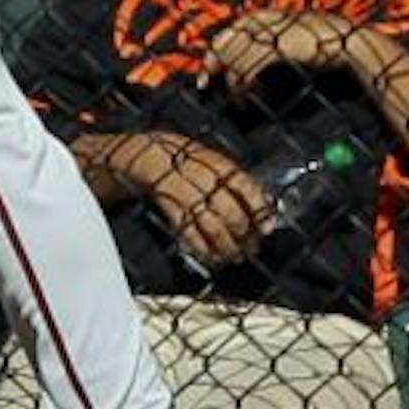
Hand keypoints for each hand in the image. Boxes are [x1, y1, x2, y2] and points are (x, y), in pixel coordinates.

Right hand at [130, 135, 272, 271]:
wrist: (141, 153)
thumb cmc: (181, 160)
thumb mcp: (208, 160)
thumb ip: (232, 180)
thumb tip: (263, 206)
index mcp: (212, 160)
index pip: (242, 184)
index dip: (257, 207)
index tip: (266, 226)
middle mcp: (198, 172)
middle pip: (228, 208)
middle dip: (243, 233)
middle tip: (251, 248)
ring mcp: (180, 187)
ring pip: (210, 223)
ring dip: (225, 245)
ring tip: (233, 255)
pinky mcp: (164, 203)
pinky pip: (187, 229)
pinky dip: (201, 247)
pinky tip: (210, 255)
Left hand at [200, 6, 358, 95]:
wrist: (353, 48)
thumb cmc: (326, 53)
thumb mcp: (295, 48)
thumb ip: (272, 52)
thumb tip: (246, 71)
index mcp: (271, 16)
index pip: (234, 29)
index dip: (218, 48)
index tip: (208, 69)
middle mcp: (269, 19)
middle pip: (229, 37)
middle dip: (214, 60)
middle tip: (204, 83)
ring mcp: (274, 30)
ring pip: (238, 51)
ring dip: (231, 76)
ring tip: (233, 95)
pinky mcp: (280, 44)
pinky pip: (251, 63)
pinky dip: (243, 80)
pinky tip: (244, 94)